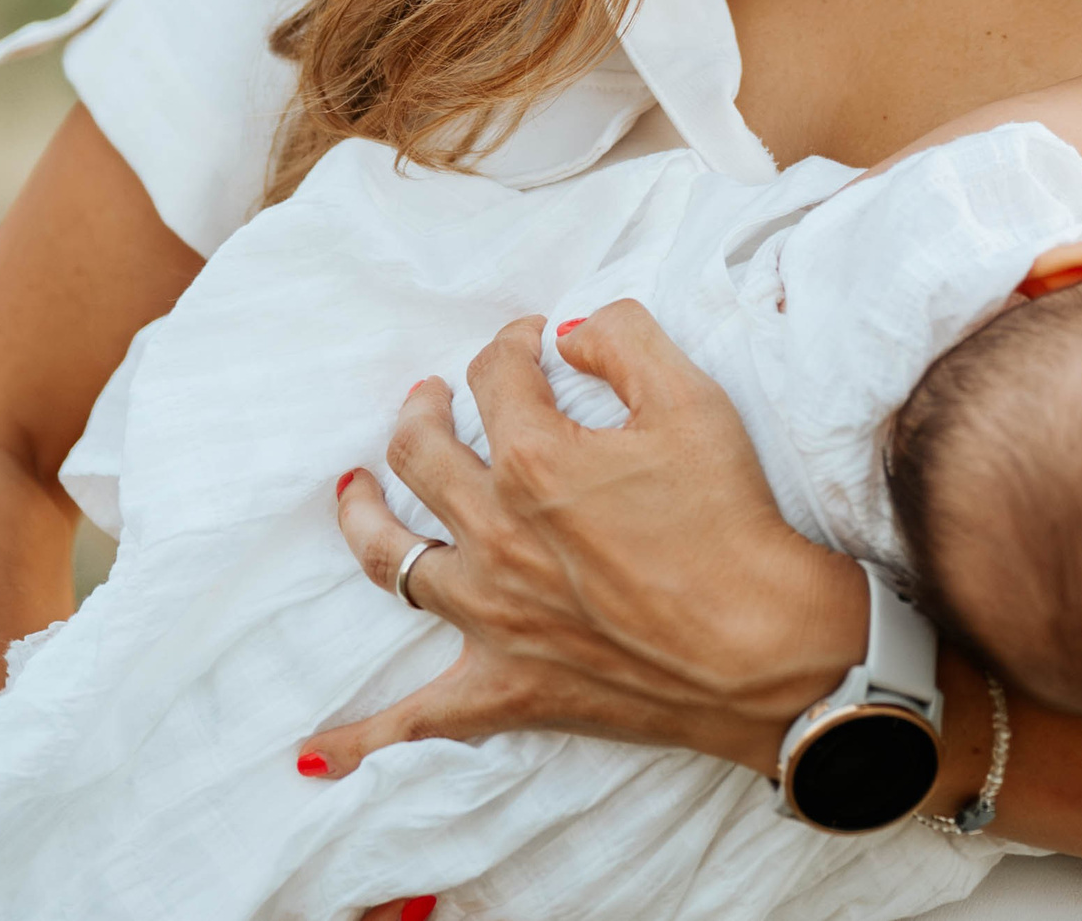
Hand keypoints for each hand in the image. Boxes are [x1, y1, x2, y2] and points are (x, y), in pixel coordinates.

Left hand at [297, 302, 866, 778]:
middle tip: (432, 397)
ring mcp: (490, 615)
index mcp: (534, 461)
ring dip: (363, 516)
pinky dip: (364, 736)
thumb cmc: (733, 523)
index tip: (530, 341)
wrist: (764, 646)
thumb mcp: (693, 399)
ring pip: (389, 560)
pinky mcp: (505, 687)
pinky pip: (417, 718)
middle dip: (422, 411)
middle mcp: (494, 534)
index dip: (510, 346)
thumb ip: (626, 340)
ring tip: (354, 490)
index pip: (496, 378)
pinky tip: (317, 750)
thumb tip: (573, 331)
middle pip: (420, 454)